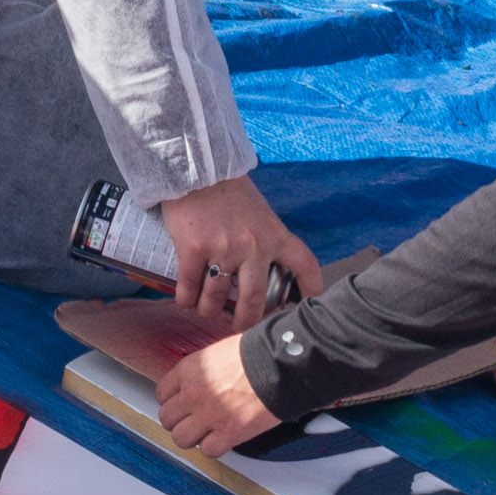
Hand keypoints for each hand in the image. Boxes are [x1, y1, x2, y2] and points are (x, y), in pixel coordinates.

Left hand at [155, 337, 279, 455]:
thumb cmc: (258, 353)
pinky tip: (223, 437)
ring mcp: (209, 415)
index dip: (173, 401)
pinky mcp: (229, 433)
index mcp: (190, 370)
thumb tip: (199, 383)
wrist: (282, 364)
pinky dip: (215, 447)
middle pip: (167, 418)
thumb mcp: (219, 351)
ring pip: (181, 438)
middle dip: (179, 421)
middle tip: (193, 420)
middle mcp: (194, 394)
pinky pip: (208, 450)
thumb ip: (203, 370)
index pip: (162, 393)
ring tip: (206, 432)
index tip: (182, 404)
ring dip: (193, 437)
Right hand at [157, 172, 321, 325]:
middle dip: (245, 323)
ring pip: (216, 300)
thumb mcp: (259, 212)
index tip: (303, 306)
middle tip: (238, 328)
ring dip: (208, 311)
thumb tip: (262, 269)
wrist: (196, 166)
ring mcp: (223, 250)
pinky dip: (186, 300)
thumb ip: (264, 238)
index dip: (310, 290)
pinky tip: (185, 300)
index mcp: (275, 234)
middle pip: (256, 301)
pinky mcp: (194, 250)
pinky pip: (190, 289)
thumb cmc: (227, 189)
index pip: (304, 265)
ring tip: (204, 310)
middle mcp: (253, 246)